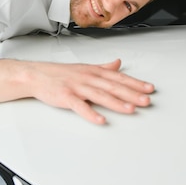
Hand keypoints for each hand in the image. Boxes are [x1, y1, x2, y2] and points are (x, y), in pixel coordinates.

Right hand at [0, 58, 154, 124]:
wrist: (36, 75)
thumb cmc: (60, 73)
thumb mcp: (85, 67)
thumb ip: (104, 67)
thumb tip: (119, 64)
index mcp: (94, 71)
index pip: (118, 77)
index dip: (135, 83)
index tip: (149, 89)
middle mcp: (88, 78)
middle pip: (113, 86)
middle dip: (132, 94)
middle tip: (147, 100)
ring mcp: (77, 87)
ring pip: (100, 96)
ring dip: (117, 103)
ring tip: (131, 110)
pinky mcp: (66, 97)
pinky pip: (80, 107)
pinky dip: (91, 114)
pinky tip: (101, 120)